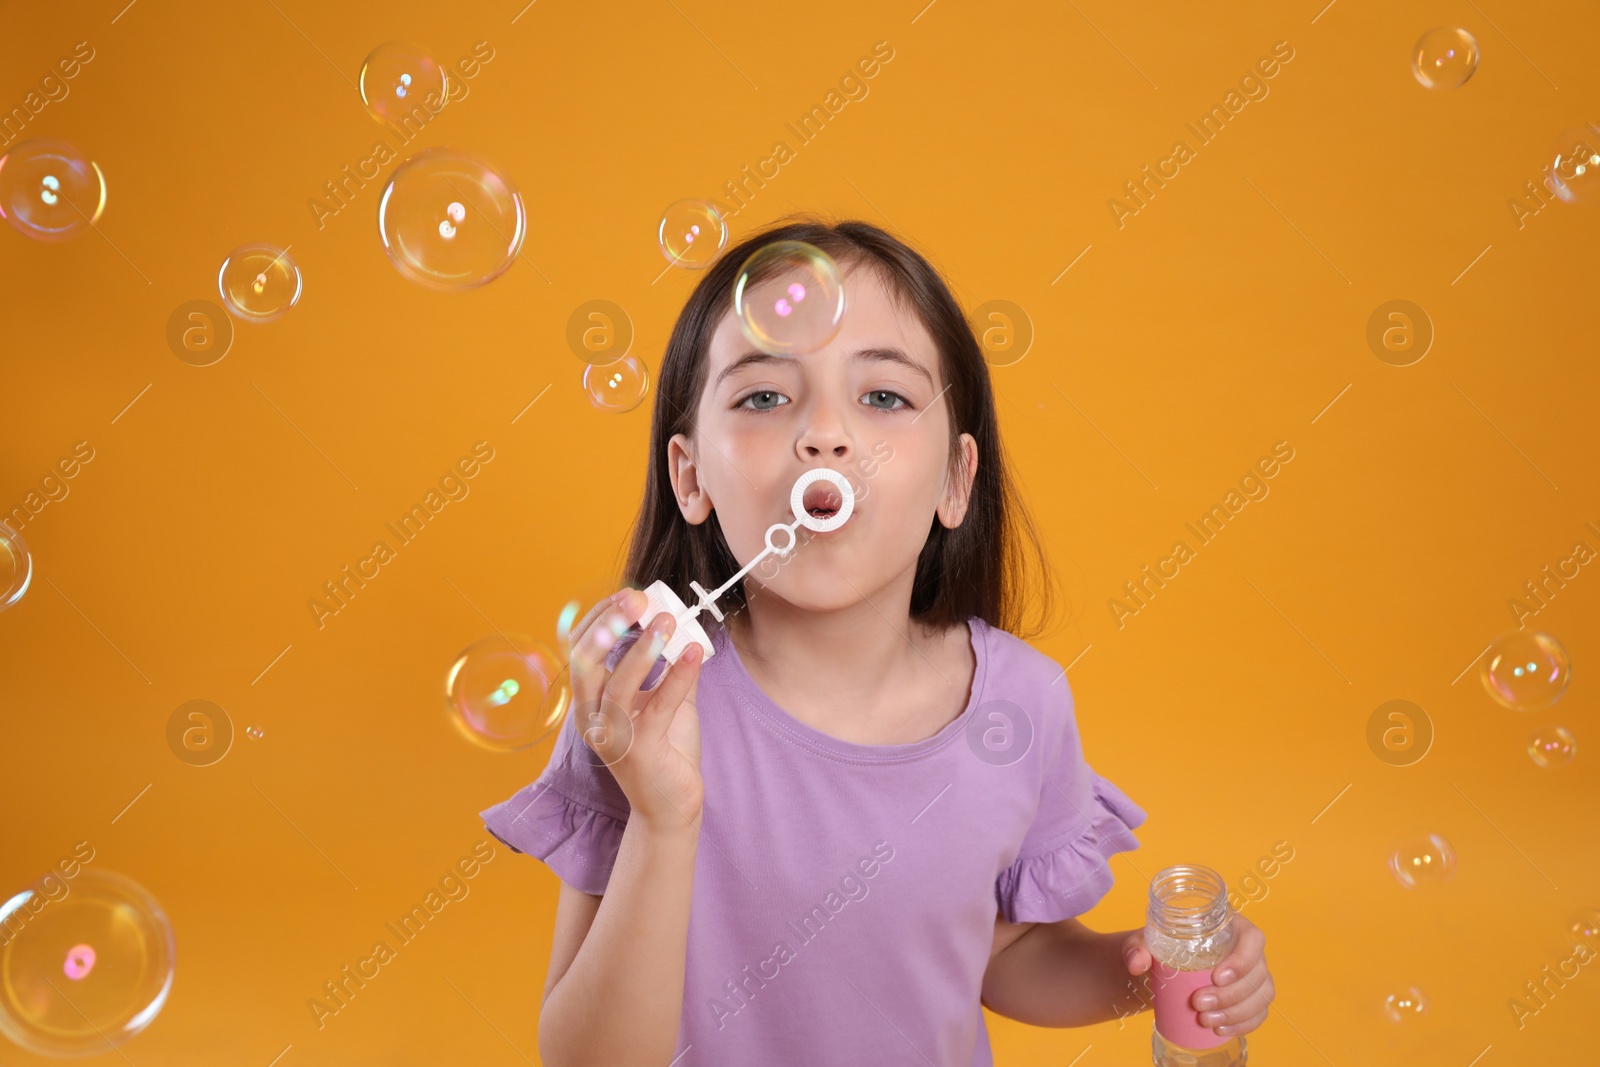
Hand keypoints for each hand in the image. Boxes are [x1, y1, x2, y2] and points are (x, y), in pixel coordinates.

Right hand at [567, 587, 705, 832]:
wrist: (671, 808)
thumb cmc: (666, 752)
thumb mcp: (666, 701)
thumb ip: (669, 667)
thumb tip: (683, 626)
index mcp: (591, 701)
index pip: (580, 649)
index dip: (601, 618)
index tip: (629, 594)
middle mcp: (592, 718)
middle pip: (585, 662)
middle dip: (610, 624)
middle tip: (637, 599)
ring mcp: (613, 737)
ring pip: (617, 686)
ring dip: (642, 649)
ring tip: (667, 621)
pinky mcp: (640, 752)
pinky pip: (657, 707)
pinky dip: (677, 677)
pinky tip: (695, 653)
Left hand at [1120, 914, 1274, 1038]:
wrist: (1164, 967)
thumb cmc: (1162, 946)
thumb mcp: (1146, 942)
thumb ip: (1137, 947)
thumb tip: (1136, 963)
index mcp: (1231, 926)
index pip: (1253, 938)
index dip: (1243, 959)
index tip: (1216, 976)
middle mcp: (1247, 949)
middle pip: (1257, 972)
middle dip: (1231, 994)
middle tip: (1198, 1003)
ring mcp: (1253, 974)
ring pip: (1262, 995)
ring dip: (1237, 1012)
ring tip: (1205, 1020)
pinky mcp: (1251, 997)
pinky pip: (1259, 1012)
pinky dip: (1244, 1024)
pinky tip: (1220, 1029)